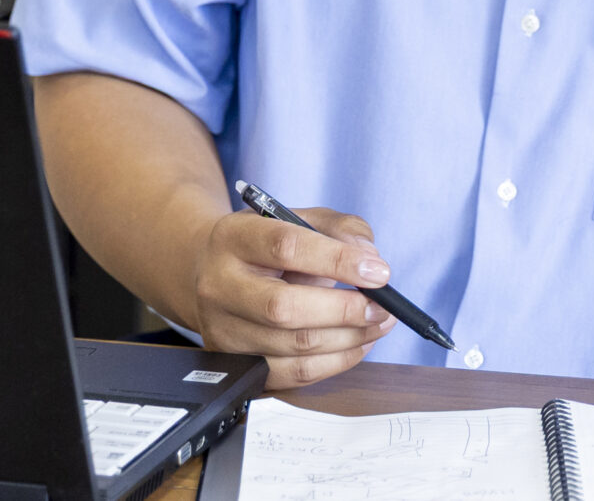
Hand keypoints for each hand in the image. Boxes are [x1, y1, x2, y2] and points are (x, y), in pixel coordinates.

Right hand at [189, 207, 397, 388]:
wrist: (210, 272)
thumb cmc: (265, 245)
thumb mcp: (299, 218)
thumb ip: (340, 228)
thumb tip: (368, 257)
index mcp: (234, 237)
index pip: (286, 247)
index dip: (337, 261)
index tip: (378, 272)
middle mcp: (219, 285)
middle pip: (284, 308)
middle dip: (345, 310)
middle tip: (383, 306)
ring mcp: (223, 330)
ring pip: (293, 346)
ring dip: (349, 338)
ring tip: (379, 323)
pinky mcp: (235, 363)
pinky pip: (293, 374)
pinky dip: (335, 362)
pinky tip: (357, 343)